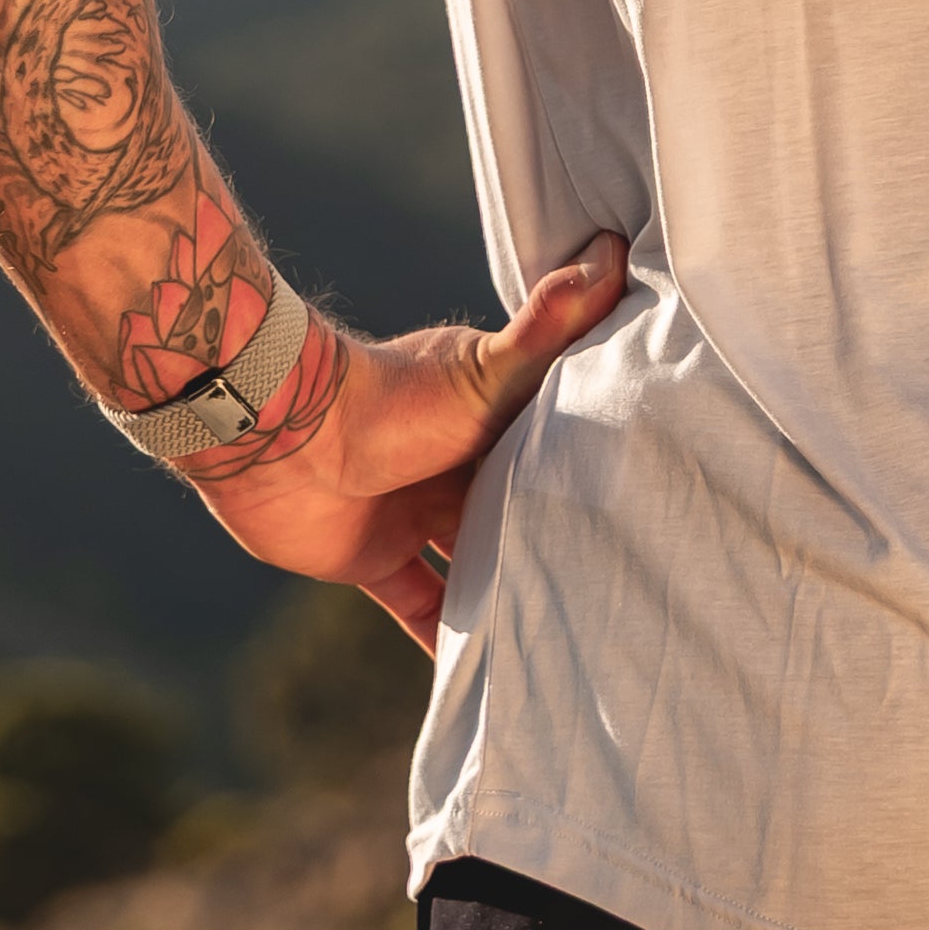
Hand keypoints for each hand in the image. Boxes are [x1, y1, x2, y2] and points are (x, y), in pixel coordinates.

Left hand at [187, 235, 629, 646]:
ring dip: (507, 593)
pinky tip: (484, 679)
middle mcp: (457, 465)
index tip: (651, 501)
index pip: (556, 445)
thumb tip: (615, 250)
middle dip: (557, 542)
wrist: (276, 438)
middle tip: (620, 588)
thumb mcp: (487, 369)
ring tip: (570, 637)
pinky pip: (417, 608)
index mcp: (491, 418)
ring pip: (474, 563)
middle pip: (519, 510)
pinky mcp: (373, 558)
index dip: (596, 472)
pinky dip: (443, 640)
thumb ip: (550, 325)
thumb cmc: (388, 397)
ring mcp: (414, 513)